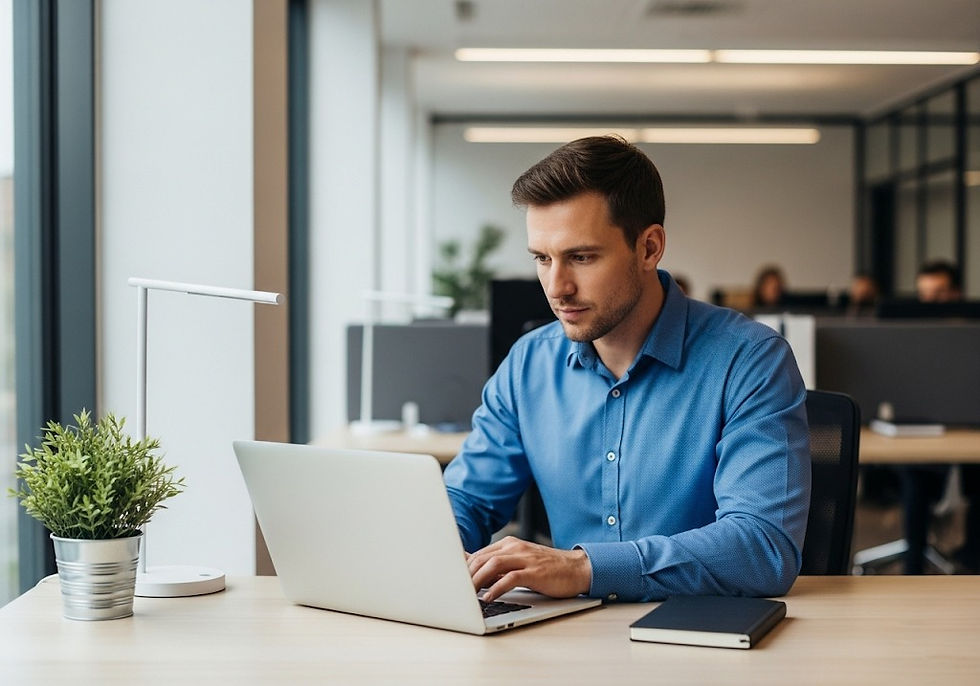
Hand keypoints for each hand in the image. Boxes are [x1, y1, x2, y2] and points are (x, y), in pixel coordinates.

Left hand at [466, 536, 591, 602]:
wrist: (577, 568)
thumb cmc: (547, 569)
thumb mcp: (519, 563)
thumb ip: (498, 565)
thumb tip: (472, 571)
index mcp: (509, 544)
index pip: (478, 554)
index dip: (462, 569)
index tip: (451, 582)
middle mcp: (515, 547)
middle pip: (481, 558)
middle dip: (465, 576)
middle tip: (455, 592)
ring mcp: (525, 558)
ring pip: (492, 565)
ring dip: (476, 581)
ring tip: (467, 595)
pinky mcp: (534, 571)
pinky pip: (510, 578)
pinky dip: (496, 588)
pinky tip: (488, 598)